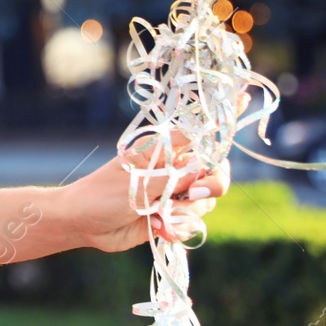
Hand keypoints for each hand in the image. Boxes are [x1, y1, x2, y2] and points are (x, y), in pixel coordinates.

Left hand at [59, 90, 247, 253]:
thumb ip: (171, 178)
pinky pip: (192, 224)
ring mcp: (173, 194)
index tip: (243, 94)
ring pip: (206, 201)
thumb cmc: (102, 194)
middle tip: (192, 194)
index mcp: (163, 151)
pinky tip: (159, 230)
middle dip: (212, 185)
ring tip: (159, 217)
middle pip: (215, 171)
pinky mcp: (171, 217)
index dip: (221, 116)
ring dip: (188, 213)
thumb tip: (201, 167)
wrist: (82, 223)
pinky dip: (180, 229)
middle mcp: (173, 170)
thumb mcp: (137, 183)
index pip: (197, 131)